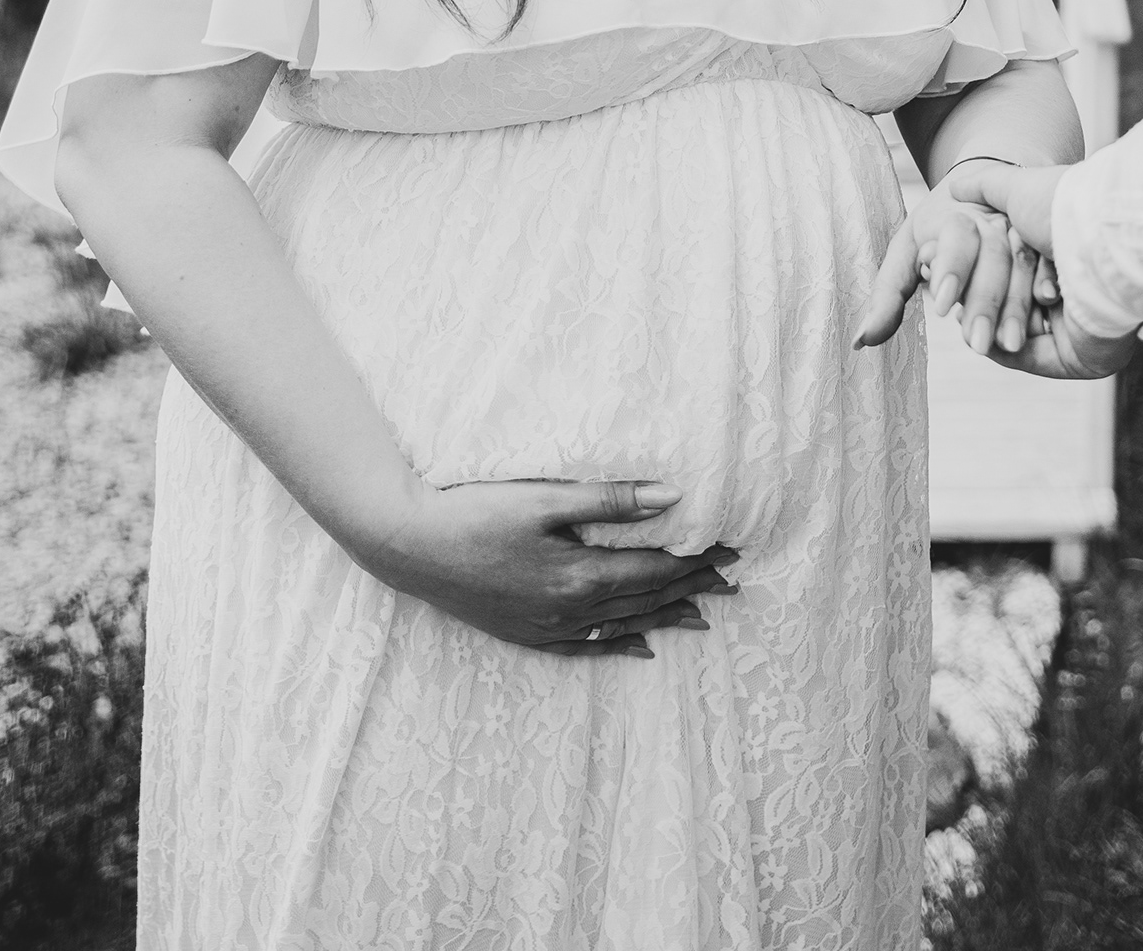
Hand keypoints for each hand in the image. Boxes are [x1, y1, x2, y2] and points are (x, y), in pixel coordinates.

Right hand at [369, 477, 739, 655]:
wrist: (410, 546)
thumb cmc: (476, 512)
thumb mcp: (546, 497)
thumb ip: (611, 500)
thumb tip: (674, 494)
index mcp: (580, 575)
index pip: (656, 569)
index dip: (697, 560)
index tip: (732, 551)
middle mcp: (570, 611)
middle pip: (646, 599)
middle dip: (692, 588)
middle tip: (732, 581)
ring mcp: (547, 628)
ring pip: (623, 625)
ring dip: (665, 618)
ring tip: (704, 615)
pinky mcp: (527, 635)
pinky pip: (586, 647)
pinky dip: (619, 644)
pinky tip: (641, 646)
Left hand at [856, 165, 1054, 358]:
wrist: (983, 186)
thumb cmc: (936, 232)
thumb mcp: (905, 254)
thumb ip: (887, 296)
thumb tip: (861, 342)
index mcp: (955, 219)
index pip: (955, 241)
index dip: (951, 270)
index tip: (943, 307)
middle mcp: (991, 221)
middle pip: (992, 258)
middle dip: (986, 302)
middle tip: (979, 344)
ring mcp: (1023, 229)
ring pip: (1024, 262)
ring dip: (1019, 304)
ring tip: (1013, 344)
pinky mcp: (1046, 240)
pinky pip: (1051, 261)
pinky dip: (1049, 283)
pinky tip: (1049, 307)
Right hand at [958, 164, 1134, 376]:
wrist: (1098, 238)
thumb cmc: (1062, 208)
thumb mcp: (1018, 189)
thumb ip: (987, 187)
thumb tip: (957, 188)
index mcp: (1060, 253)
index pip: (1010, 272)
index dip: (977, 275)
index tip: (948, 274)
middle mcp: (1072, 289)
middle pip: (1012, 305)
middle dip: (980, 305)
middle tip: (951, 304)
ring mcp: (1076, 324)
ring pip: (1018, 334)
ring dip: (989, 326)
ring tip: (964, 318)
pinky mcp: (1080, 355)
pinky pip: (1032, 359)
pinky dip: (1004, 351)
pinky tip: (983, 338)